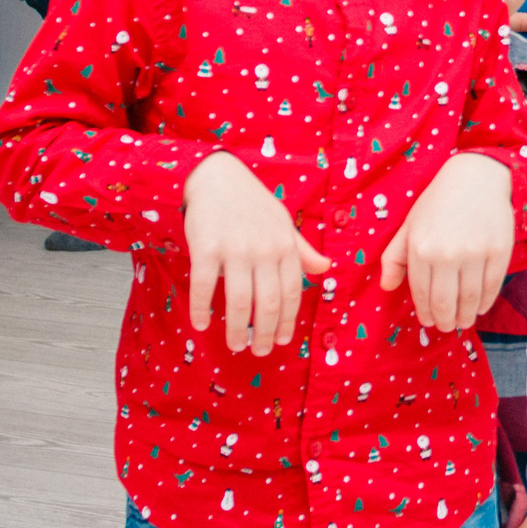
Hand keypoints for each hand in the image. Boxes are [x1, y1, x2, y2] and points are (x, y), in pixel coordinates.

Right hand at [183, 153, 332, 353]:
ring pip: (240, 302)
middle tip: (260, 351)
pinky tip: (201, 324)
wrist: (216, 177)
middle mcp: (264, 249)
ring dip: (238, 330)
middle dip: (266, 334)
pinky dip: (202, 309)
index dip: (289, 321)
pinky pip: (205, 287)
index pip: (292, 293)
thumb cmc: (252, 204)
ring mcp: (235, 249)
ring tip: (236, 345)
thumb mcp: (283, 223)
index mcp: (285, 246)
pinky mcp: (206, 248)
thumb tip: (325, 269)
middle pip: (269, 303)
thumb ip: (301, 250)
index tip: (283, 340)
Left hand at [381, 152, 516, 330]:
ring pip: (469, 298)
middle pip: (446, 302)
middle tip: (446, 326)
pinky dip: (485, 302)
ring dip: (465, 316)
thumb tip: (387, 287)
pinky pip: (492, 286)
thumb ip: (394, 258)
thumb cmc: (437, 203)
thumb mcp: (409, 226)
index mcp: (421, 248)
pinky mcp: (499, 251)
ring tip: (463, 321)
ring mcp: (475, 253)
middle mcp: (447, 253)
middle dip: (445, 321)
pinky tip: (479, 307)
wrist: (476, 177)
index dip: (426, 312)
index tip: (429, 321)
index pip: (422, 293)